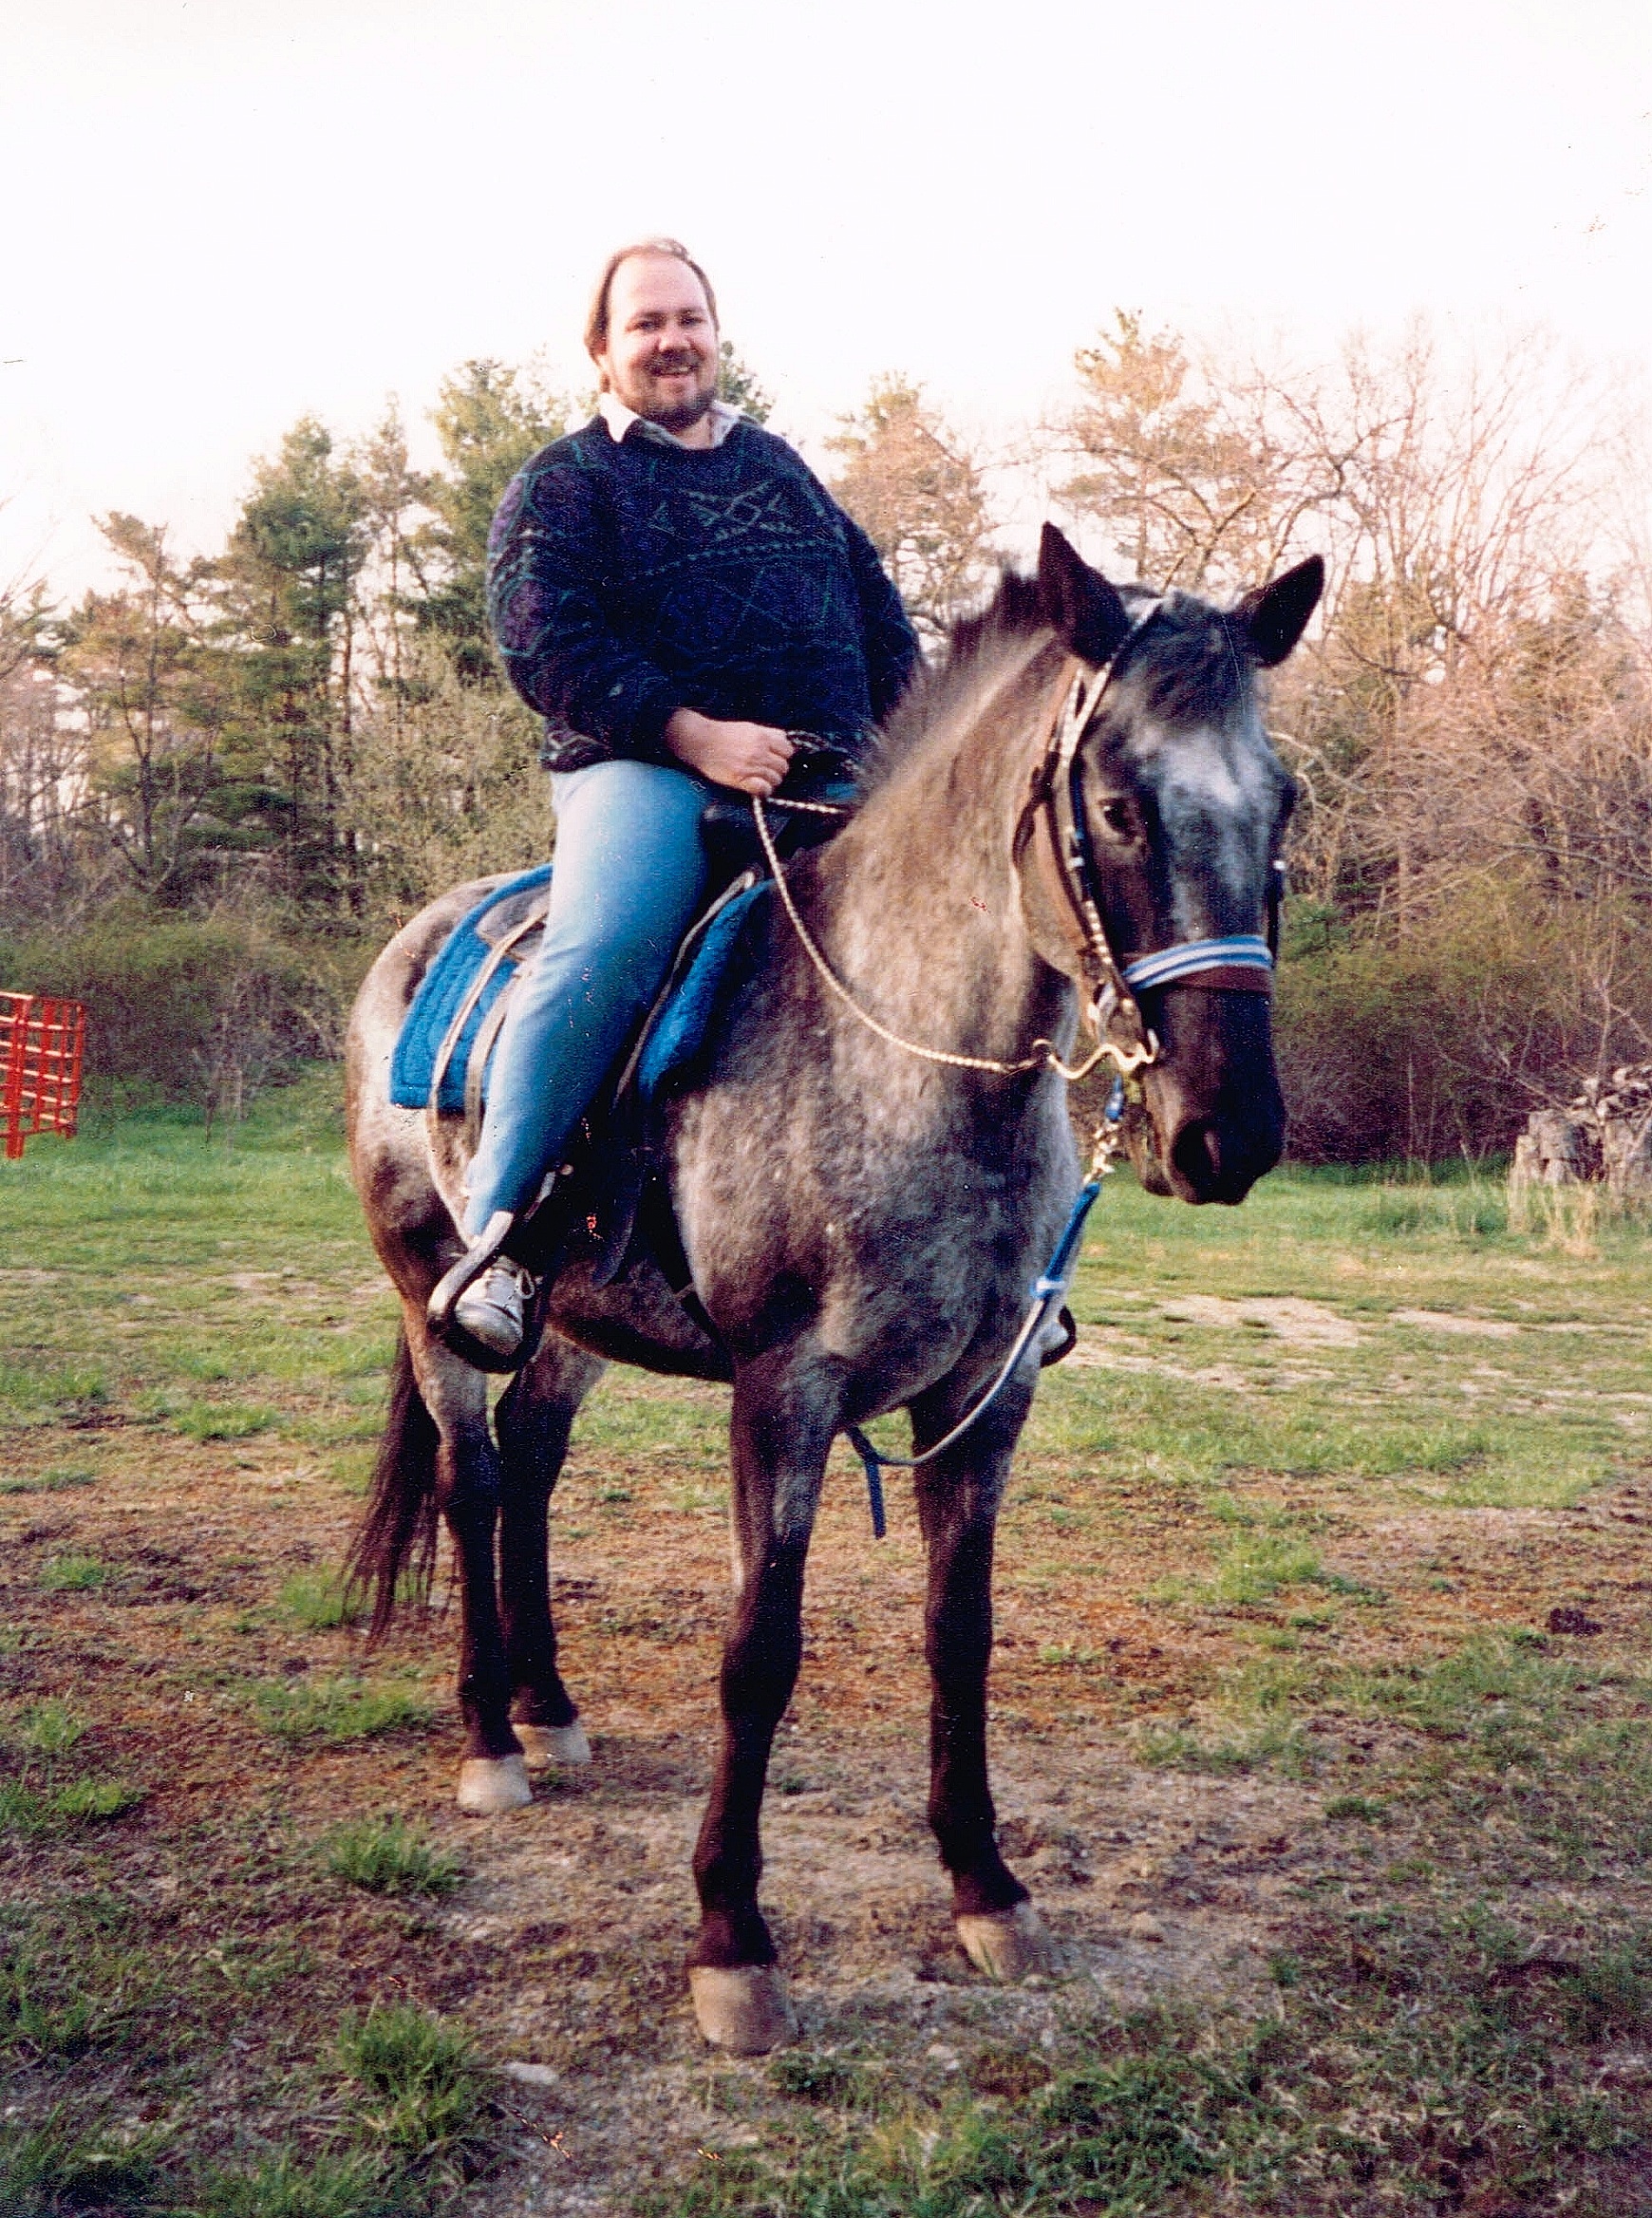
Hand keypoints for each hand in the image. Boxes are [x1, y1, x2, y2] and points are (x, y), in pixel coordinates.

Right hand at [665, 710, 793, 795]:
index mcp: (762, 737)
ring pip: (776, 779)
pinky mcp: (741, 779)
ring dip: (771, 781)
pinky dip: (764, 791)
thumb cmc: (722, 734)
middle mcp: (759, 751)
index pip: (788, 750)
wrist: (700, 741)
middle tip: (767, 771)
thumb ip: (767, 733)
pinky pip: (764, 789)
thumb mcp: (748, 727)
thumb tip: (784, 739)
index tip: (776, 759)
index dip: (783, 756)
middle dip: (777, 770)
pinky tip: (757, 788)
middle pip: (784, 766)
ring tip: (760, 779)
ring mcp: (751, 766)